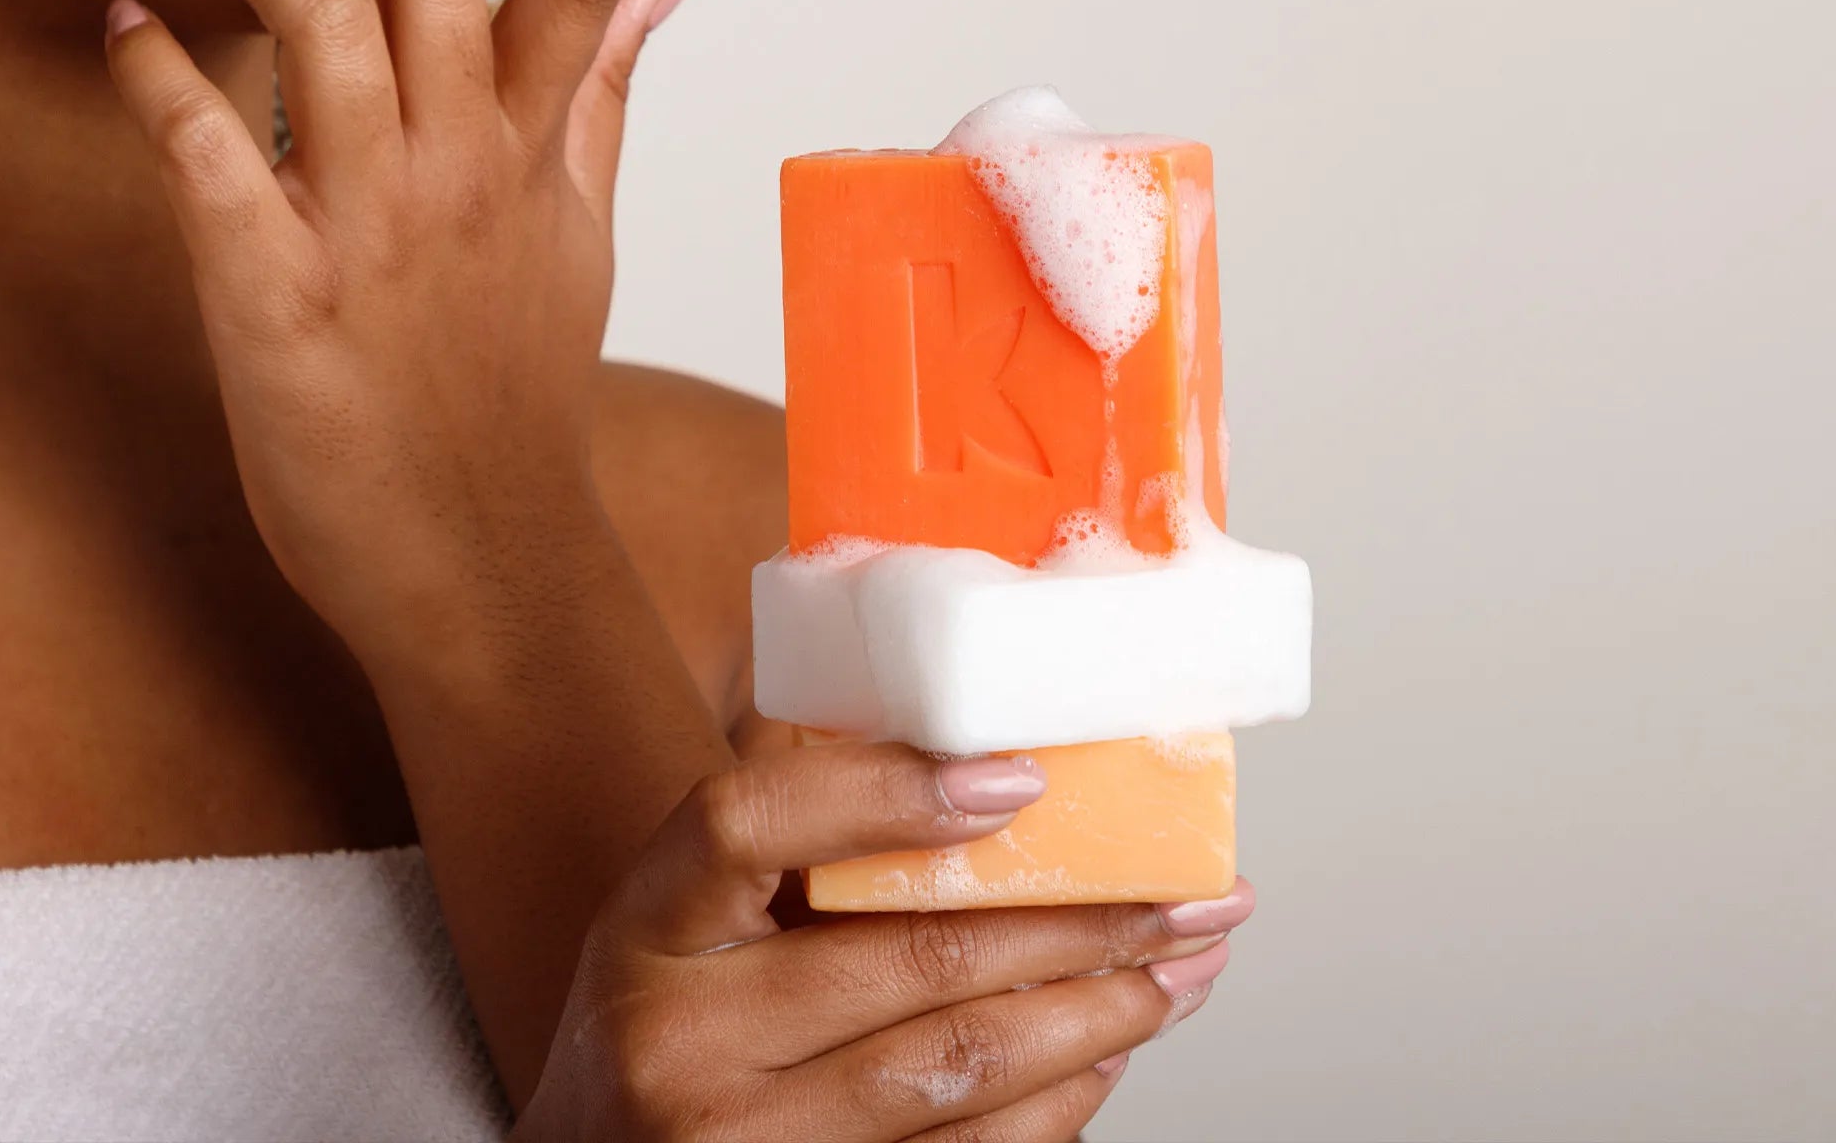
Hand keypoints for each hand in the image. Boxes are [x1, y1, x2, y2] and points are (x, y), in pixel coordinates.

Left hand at [102, 0, 698, 669]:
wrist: (482, 557)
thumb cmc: (520, 390)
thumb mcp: (579, 226)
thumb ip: (605, 85)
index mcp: (534, 153)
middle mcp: (464, 171)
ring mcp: (374, 230)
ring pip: (324, 30)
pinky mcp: (278, 299)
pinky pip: (212, 158)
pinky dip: (162, 79)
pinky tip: (126, 27)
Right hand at [518, 737, 1252, 1141]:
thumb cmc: (666, 1016)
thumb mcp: (685, 909)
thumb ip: (792, 825)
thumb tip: (962, 730)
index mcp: (650, 929)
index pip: (747, 822)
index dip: (884, 790)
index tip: (1016, 776)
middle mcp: (683, 1047)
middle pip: (903, 957)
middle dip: (1075, 918)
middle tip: (1184, 888)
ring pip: (957, 1068)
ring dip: (1096, 1010)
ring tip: (1180, 966)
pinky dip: (1056, 1104)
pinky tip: (1107, 1051)